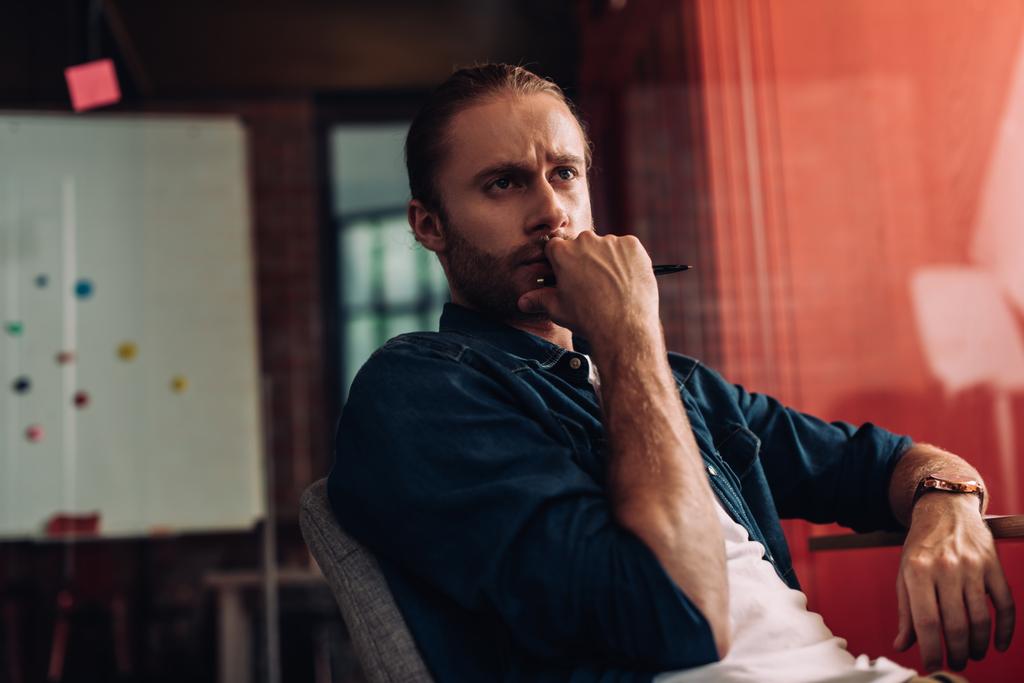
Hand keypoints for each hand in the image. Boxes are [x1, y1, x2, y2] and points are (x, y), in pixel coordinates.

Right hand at [515, 231, 659, 344]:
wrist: (623, 327)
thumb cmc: (587, 318)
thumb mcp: (557, 309)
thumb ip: (539, 299)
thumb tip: (523, 302)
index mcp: (562, 252)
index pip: (557, 248)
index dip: (562, 262)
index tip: (569, 275)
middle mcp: (585, 240)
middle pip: (582, 244)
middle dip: (585, 259)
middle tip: (592, 283)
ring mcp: (611, 241)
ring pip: (606, 246)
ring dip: (607, 260)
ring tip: (612, 285)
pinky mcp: (632, 245)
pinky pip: (627, 248)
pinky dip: (627, 260)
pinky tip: (626, 280)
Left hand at [894, 493, 1014, 671]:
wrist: (945, 509)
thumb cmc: (921, 547)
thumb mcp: (905, 573)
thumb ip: (905, 611)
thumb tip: (902, 645)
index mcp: (918, 571)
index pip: (926, 621)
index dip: (931, 649)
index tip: (932, 665)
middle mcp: (945, 568)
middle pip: (956, 624)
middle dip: (957, 652)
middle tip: (956, 663)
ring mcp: (973, 566)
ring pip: (981, 618)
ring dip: (978, 645)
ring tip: (972, 654)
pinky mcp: (994, 565)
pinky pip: (1005, 603)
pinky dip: (1004, 629)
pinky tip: (998, 644)